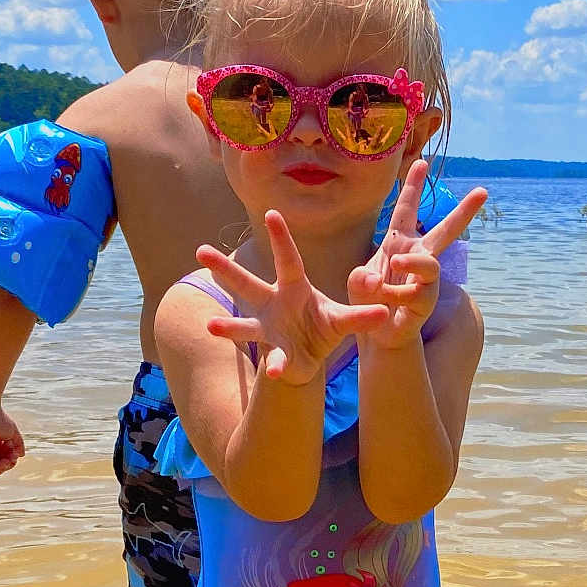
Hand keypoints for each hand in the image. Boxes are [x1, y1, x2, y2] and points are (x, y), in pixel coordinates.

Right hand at [195, 211, 389, 385]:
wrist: (312, 358)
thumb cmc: (323, 327)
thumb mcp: (343, 319)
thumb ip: (360, 316)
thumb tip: (385, 313)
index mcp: (294, 287)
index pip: (287, 259)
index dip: (280, 238)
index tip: (271, 213)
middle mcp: (274, 304)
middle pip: (247, 284)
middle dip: (225, 269)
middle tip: (200, 250)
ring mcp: (269, 330)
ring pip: (245, 325)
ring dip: (229, 326)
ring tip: (211, 326)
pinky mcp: (276, 354)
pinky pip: (275, 360)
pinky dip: (278, 366)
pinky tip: (275, 372)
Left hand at [348, 158, 485, 348]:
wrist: (376, 332)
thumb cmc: (369, 300)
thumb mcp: (357, 281)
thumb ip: (359, 277)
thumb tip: (375, 281)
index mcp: (398, 242)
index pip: (406, 209)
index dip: (413, 186)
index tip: (422, 161)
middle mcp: (417, 256)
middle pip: (444, 231)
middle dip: (463, 212)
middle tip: (483, 192)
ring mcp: (425, 280)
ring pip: (431, 264)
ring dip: (411, 263)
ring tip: (394, 265)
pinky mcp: (426, 302)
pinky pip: (417, 294)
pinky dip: (397, 296)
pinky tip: (387, 301)